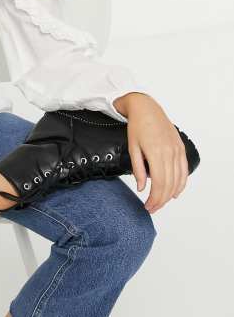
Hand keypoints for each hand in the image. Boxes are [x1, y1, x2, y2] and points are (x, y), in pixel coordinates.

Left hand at [120, 94, 188, 213]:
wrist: (146, 108)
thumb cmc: (137, 126)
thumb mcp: (132, 147)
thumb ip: (137, 169)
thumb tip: (142, 187)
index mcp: (156, 153)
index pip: (158, 183)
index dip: (154, 198)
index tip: (148, 206)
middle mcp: (169, 152)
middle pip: (169, 184)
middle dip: (161, 200)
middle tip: (152, 208)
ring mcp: (177, 150)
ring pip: (178, 179)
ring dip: (170, 194)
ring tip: (160, 202)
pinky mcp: (180, 148)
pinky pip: (184, 170)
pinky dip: (181, 184)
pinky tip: (175, 192)